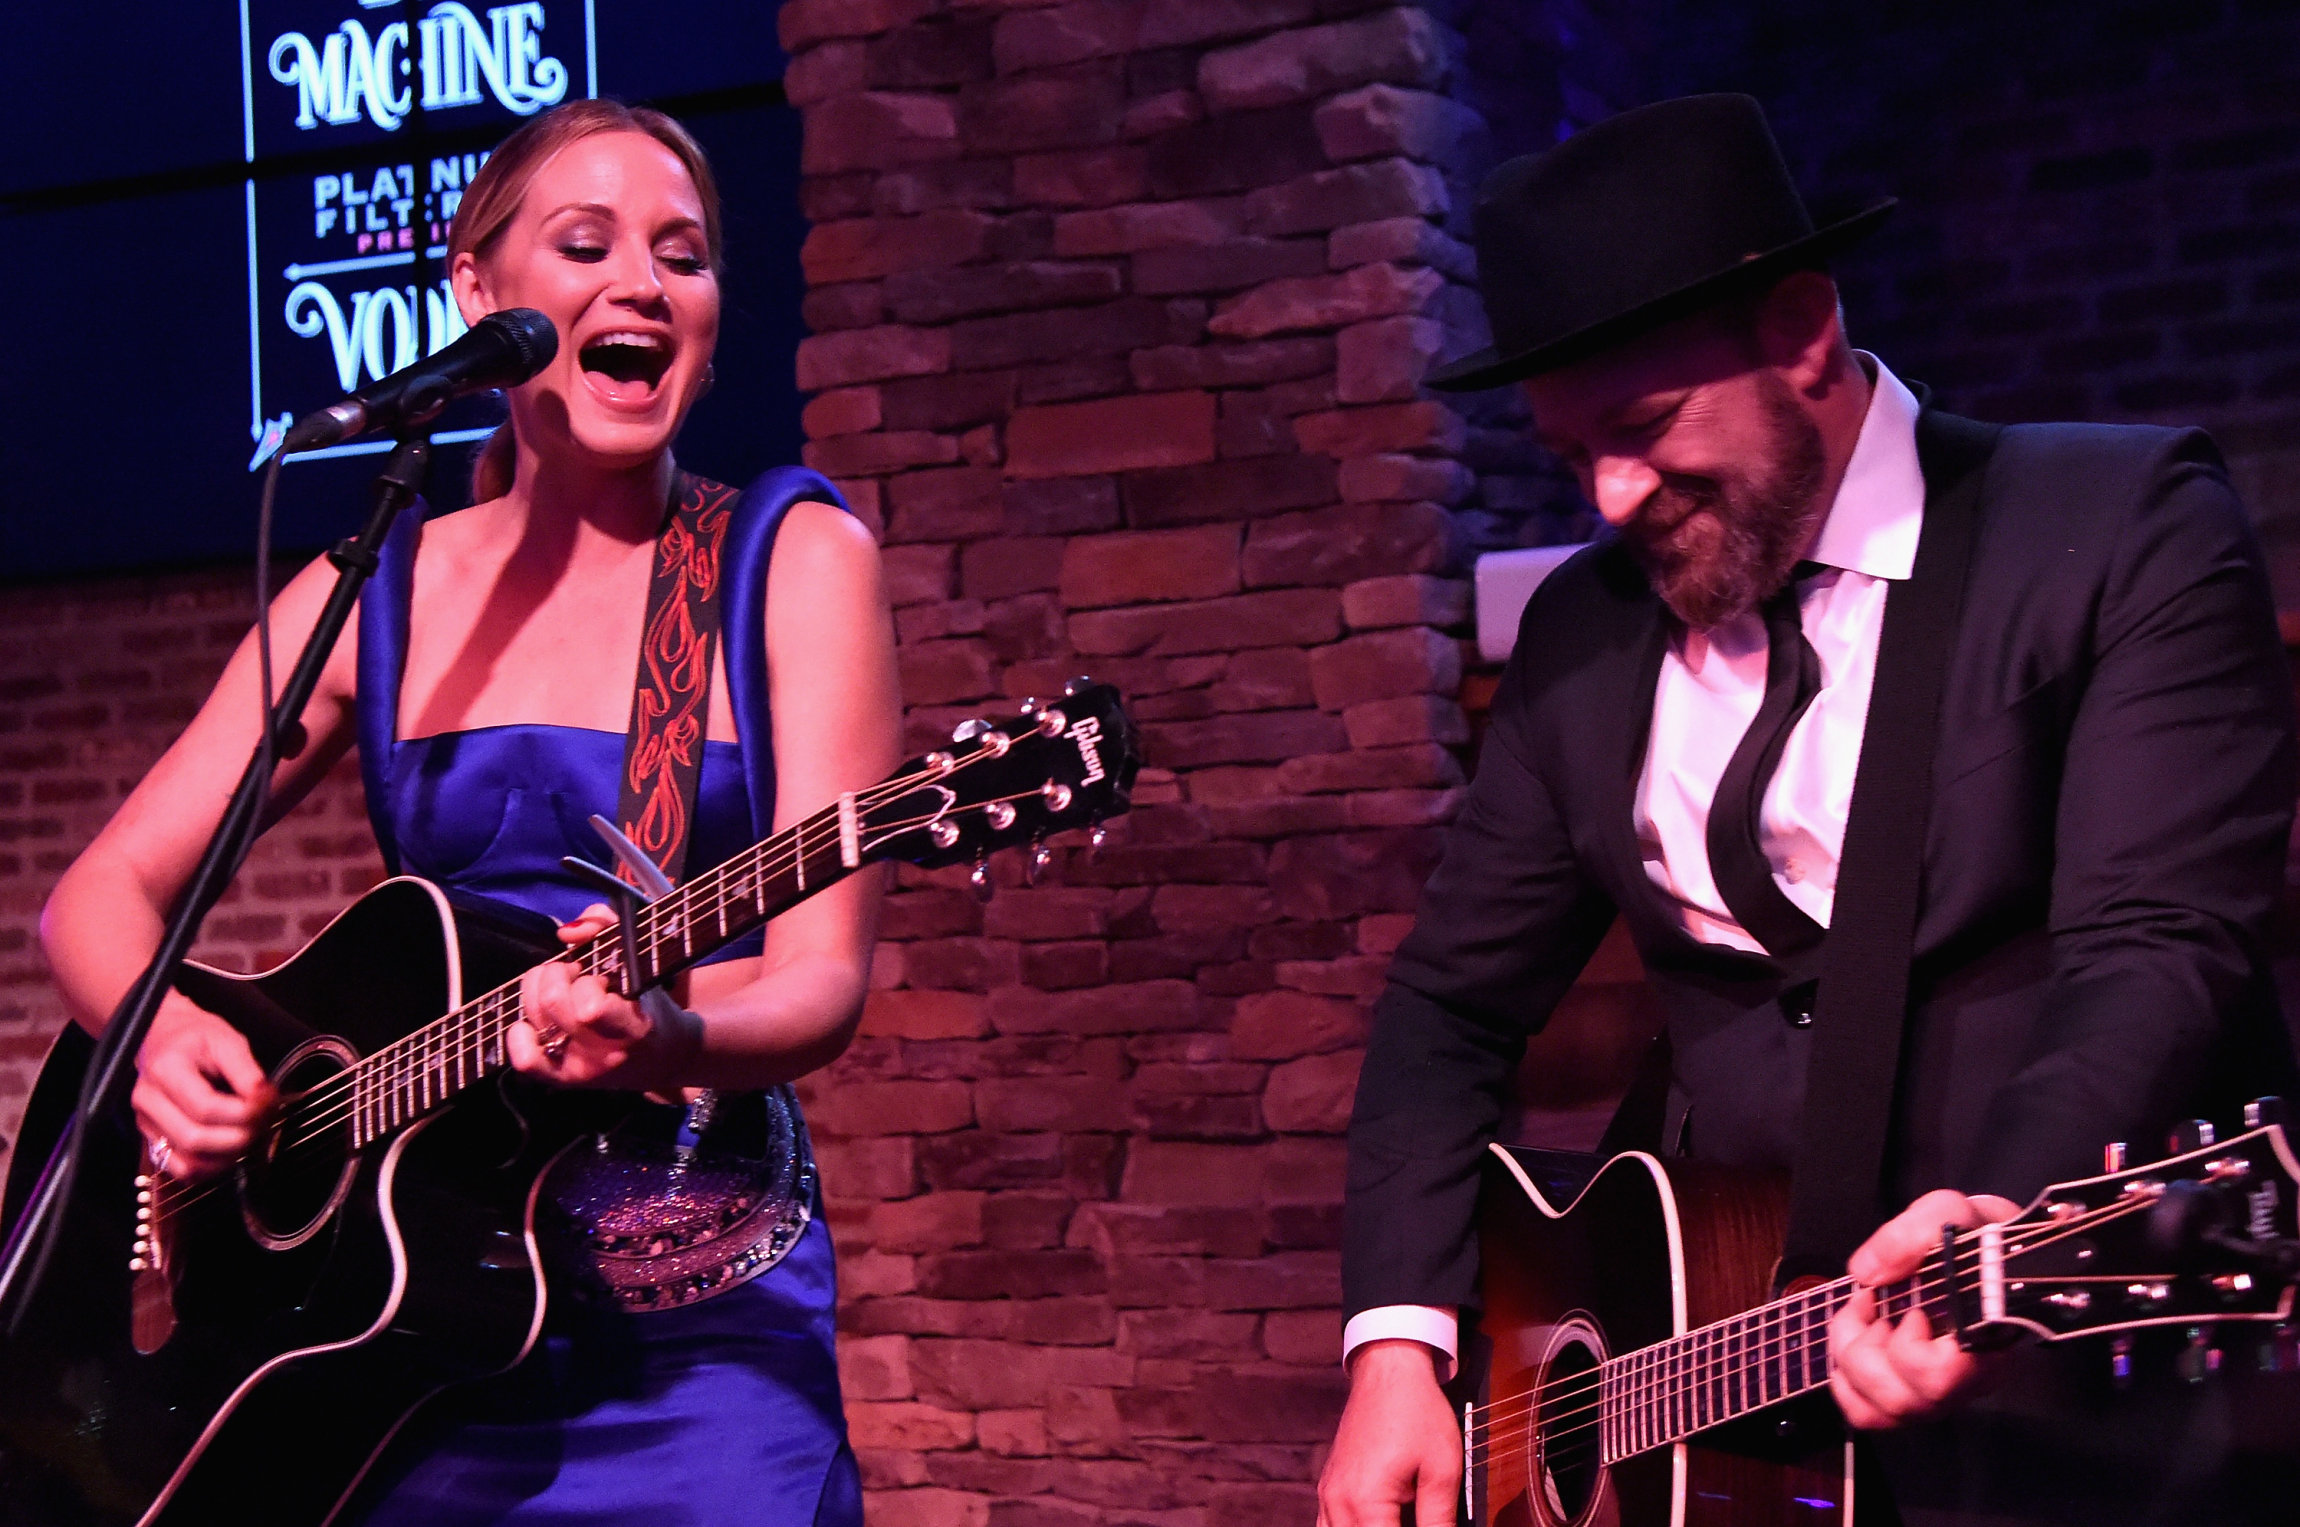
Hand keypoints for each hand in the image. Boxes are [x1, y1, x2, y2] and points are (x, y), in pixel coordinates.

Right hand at [131, 993, 275, 1179]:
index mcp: (166, 1069)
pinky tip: (228, 1152)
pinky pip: (178, 1168)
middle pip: (194, 1138)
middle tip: (263, 1122)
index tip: (268, 1103)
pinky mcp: (151, 1138)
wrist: (164, 1037)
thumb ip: (247, 1071)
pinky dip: (208, 1169)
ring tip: (249, 1135)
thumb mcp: (227, 1040)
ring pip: (185, 1161)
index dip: (244, 1113)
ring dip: (226, 1157)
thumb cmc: (196, 1038)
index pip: (206, 1107)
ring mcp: (146, 1122)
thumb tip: (263, 1099)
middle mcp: (149, 1099)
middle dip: (238, 1137)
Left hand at [504, 904, 698, 1088]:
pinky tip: (535, 1022)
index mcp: (633, 1028)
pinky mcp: (561, 1080)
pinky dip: (519, 1034)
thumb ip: (609, 928)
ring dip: (540, 992)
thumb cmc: (650, 1004)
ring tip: (562, 992)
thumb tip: (566, 932)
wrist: (665, 1057)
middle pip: (553, 1003)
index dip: (587, 982)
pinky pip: (524, 1058)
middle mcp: (604, 1054)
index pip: (590, 1008)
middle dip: (559, 974)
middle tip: (576, 975)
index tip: (602, 977)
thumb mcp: (642, 961)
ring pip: (534, 1017)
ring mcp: (580, 1069)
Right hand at [1318, 1340, 1460, 1526]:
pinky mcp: (1329, 1486)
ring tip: (1399, 1519)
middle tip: (1419, 1519)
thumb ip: (1440, 1521)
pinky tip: (1374, 1523)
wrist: (1389, 1369)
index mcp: (1366, 1502)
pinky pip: (1327, 1526)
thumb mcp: (1442, 1471)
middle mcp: (1337, 1502)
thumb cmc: (1417, 1412)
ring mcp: (1328, 1494)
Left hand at [1829, 1188, 2020, 1428]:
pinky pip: (1873, 1414)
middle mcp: (1968, 1380)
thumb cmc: (1975, 1236)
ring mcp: (1943, 1392)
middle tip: (1868, 1305)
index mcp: (1986, 1341)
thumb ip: (1910, 1235)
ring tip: (1863, 1321)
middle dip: (1865, 1349)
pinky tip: (1855, 1343)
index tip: (1910, 1309)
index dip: (1910, 1348)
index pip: (1941, 1378)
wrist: (1992, 1251)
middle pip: (1905, 1401)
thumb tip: (1867, 1274)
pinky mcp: (1917, 1392)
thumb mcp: (1948, 1214)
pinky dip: (1848, 1382)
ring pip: (1884, 1412)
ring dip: (1853, 1363)